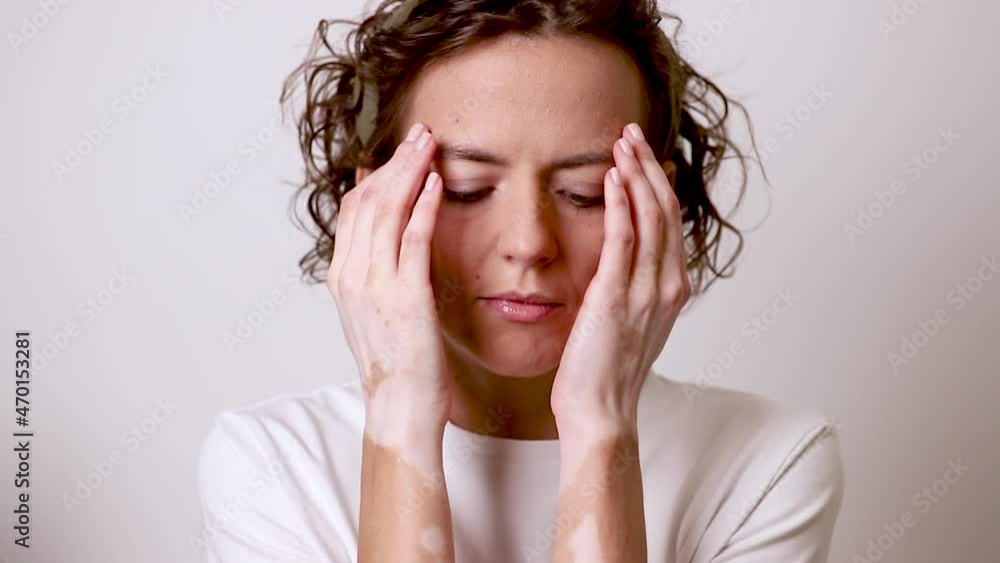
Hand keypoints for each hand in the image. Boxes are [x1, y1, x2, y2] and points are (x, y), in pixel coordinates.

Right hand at [327, 123, 452, 437]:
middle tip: (420, 134)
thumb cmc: (397, 365)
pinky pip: (413, 239)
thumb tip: (386, 239)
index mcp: (343, 279)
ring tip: (430, 144)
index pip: (353, 210)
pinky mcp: (405, 297)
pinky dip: (424, 206)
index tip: (400, 153)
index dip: (376, 176)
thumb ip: (376, 274)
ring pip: (387, 212)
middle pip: (368, 201)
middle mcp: (352, 277)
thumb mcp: (377, 314)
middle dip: (395, 163)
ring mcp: (375, 286)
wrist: (400, 409)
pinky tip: (437, 183)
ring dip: (410, 172)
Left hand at [550, 123, 690, 436]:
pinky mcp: (617, 296)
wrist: (600, 412)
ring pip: (650, 216)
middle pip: (666, 211)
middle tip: (630, 134)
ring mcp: (647, 291)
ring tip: (620, 142)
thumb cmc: (607, 372)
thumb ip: (633, 289)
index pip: (670, 224)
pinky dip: (621, 202)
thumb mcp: (629, 323)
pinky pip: (624, 237)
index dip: (658, 185)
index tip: (642, 156)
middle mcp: (668, 286)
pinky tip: (613, 176)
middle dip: (649, 167)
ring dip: (636, 174)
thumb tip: (623, 262)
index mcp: (672, 290)